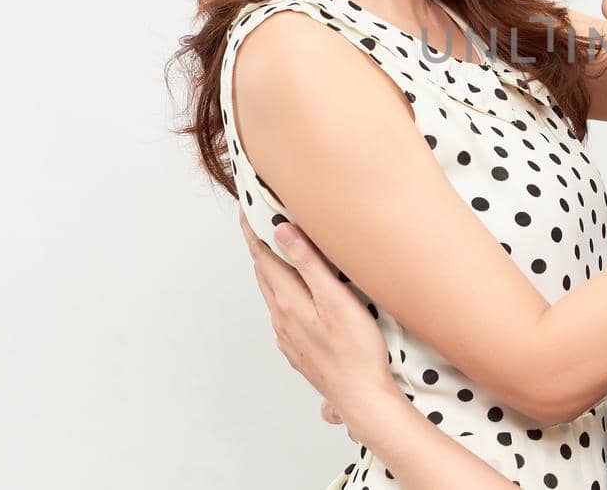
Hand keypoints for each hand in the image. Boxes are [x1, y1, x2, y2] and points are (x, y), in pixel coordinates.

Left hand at [238, 211, 402, 438]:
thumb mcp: (336, 299)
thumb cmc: (356, 350)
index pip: (262, 257)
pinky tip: (294, 294)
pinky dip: (282, 292)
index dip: (253, 231)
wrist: (360, 397)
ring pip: (272, 294)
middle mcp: (281, 318)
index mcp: (288, 301)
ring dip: (270, 269)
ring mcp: (287, 336)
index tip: (246, 208)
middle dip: (259, 246)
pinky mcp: (298, 348)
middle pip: (264, 274)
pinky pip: (283, 312)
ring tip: (274, 251)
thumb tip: (283, 232)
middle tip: (258, 221)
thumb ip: (309, 264)